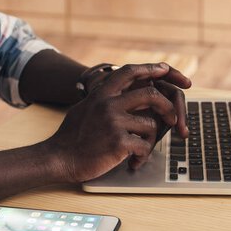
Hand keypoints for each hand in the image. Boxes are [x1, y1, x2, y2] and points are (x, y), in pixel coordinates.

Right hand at [47, 63, 189, 181]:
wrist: (58, 159)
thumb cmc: (71, 137)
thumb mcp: (85, 108)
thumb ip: (104, 99)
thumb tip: (124, 94)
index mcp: (101, 94)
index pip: (129, 71)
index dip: (150, 69)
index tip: (165, 70)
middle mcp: (108, 104)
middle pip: (151, 95)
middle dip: (167, 107)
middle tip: (173, 118)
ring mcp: (114, 122)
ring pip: (151, 125)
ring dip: (151, 140)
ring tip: (140, 151)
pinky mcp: (118, 142)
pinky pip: (145, 146)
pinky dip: (143, 156)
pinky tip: (133, 161)